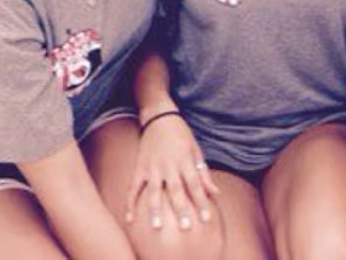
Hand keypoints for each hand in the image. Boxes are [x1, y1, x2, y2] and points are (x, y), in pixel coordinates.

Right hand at [125, 115, 217, 233]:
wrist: (159, 117)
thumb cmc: (182, 135)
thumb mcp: (196, 151)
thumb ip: (204, 174)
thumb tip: (216, 194)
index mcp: (185, 161)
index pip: (195, 185)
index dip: (202, 202)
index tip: (207, 219)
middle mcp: (169, 165)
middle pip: (176, 190)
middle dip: (181, 210)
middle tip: (185, 228)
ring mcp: (152, 167)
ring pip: (153, 191)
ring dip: (155, 209)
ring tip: (156, 227)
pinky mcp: (140, 168)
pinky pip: (133, 187)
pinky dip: (130, 203)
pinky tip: (129, 219)